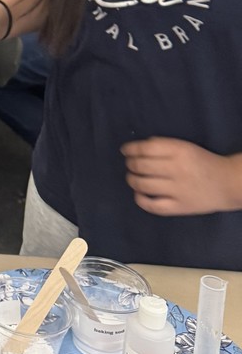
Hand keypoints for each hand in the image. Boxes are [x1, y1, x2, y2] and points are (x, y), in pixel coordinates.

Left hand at [122, 138, 241, 215]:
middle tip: (130, 164)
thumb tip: (136, 148)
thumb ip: (162, 145)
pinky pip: (152, 206)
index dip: (130, 149)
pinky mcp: (179, 207)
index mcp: (179, 151)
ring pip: (142, 185)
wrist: (228, 183)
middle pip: (141, 166)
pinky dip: (140, 199)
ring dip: (131, 180)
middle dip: (130, 164)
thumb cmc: (202, 162)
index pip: (145, 149)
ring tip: (133, 177)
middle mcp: (177, 170)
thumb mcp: (185, 147)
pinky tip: (139, 194)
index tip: (125, 150)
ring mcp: (178, 190)